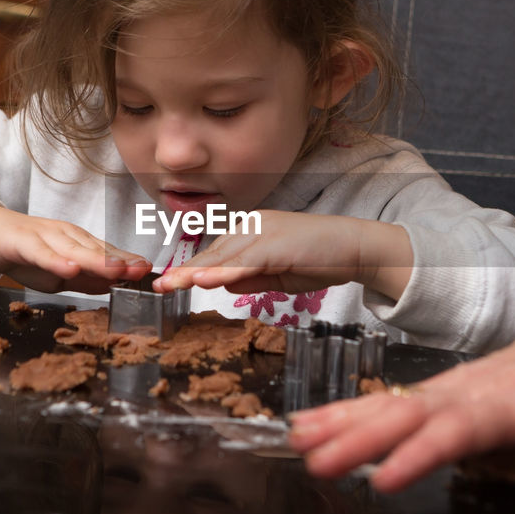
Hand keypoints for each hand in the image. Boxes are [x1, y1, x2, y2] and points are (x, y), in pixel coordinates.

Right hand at [0, 199, 150, 293]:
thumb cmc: (22, 252)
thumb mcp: (57, 273)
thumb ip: (83, 280)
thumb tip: (114, 287)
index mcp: (77, 243)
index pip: (107, 254)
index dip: (128, 262)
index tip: (151, 273)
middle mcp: (65, 236)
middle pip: (96, 250)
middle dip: (120, 261)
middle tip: (142, 271)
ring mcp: (43, 236)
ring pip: (73, 250)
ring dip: (97, 261)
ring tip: (116, 271)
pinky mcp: (19, 241)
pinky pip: (40, 252)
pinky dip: (56, 260)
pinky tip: (69, 268)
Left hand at [152, 210, 412, 298]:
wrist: (356, 247)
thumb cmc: (321, 260)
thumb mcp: (278, 275)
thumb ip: (250, 278)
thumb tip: (221, 284)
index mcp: (252, 232)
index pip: (217, 254)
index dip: (193, 270)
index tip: (169, 283)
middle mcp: (254, 226)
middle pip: (214, 253)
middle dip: (185, 271)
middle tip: (158, 286)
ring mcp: (265, 233)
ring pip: (225, 256)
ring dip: (197, 272)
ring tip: (172, 285)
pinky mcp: (278, 244)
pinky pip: (246, 260)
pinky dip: (225, 271)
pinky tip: (206, 281)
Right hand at [288, 275, 514, 491]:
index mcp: (509, 399)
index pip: (457, 429)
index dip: (420, 452)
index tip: (384, 476)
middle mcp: (470, 393)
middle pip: (408, 416)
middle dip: (359, 439)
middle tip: (315, 461)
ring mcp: (452, 392)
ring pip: (390, 407)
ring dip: (343, 424)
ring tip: (299, 441)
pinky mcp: (444, 398)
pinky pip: (391, 408)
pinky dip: (350, 416)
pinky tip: (318, 428)